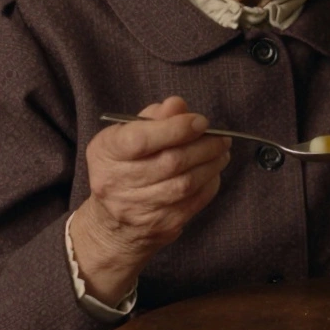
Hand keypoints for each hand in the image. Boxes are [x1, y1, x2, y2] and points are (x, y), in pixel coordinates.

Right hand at [70, 97, 230, 302]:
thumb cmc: (125, 165)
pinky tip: (212, 172)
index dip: (176, 128)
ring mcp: (137, 208)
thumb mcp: (129, 134)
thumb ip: (154, 117)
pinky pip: (193, 202)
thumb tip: (177, 105)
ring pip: (185, 184)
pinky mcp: (159, 225)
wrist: (112, 222)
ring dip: (211, 165)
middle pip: (171, 162)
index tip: (201, 122)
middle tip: (221, 138)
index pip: (141, 140)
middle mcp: (116, 182)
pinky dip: (209, 184)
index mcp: (107, 153)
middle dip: (204, 146)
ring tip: (222, 152)